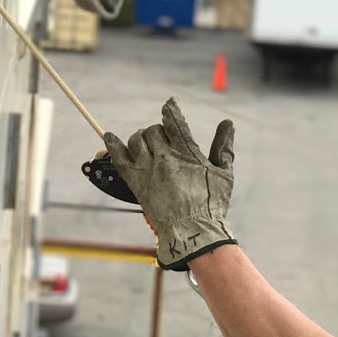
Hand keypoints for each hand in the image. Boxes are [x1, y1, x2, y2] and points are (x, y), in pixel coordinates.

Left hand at [104, 98, 235, 271]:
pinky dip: (112, 145)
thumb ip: (223, 147)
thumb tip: (228, 123)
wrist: (193, 231)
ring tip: (145, 146)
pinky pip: (119, 158)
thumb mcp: (224, 174)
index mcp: (187, 152)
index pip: (174, 122)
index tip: (168, 105)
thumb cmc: (212, 205)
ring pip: (136, 140)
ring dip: (140, 139)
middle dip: (157, 132)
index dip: (170, 111)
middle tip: (161, 141)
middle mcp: (165, 157)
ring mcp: (149, 169)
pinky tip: (109, 137)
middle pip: (153, 131)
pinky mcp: (136, 182)